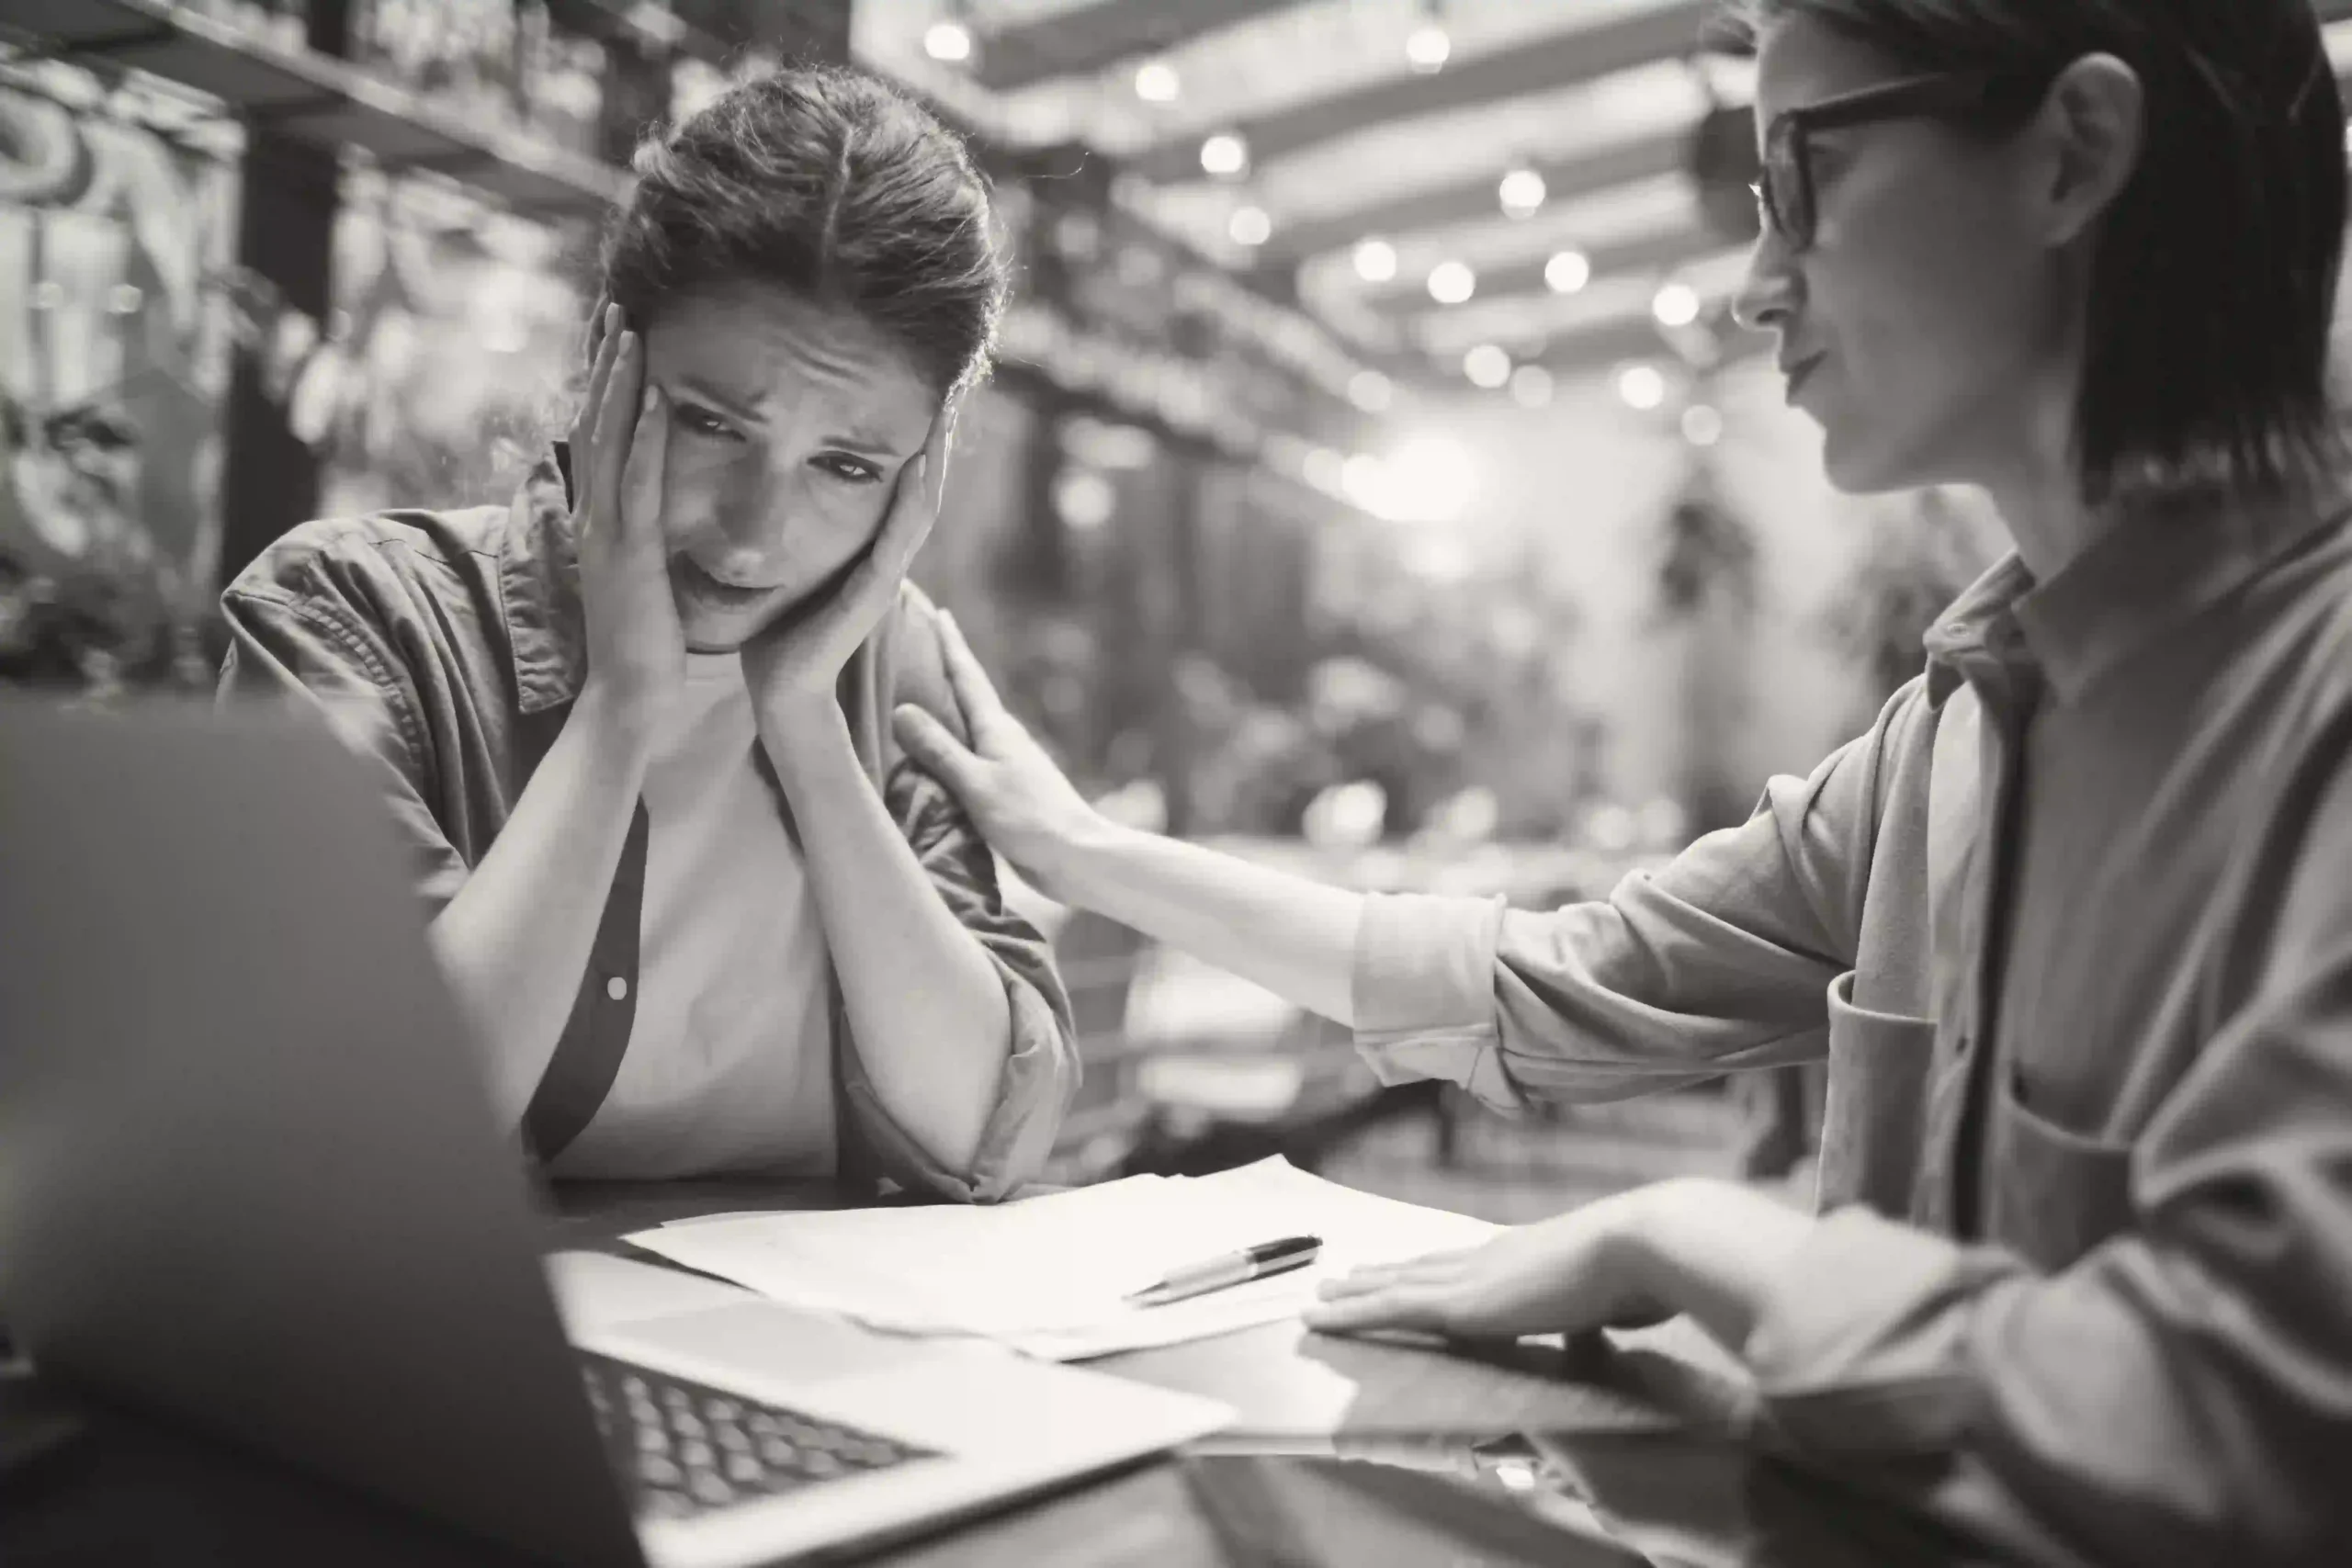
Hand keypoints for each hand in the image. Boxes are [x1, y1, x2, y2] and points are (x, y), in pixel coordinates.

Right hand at [571, 303, 680, 740]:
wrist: (628, 700)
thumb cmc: (643, 646)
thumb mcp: (639, 578)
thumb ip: (638, 539)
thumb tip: (646, 512)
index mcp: (599, 521)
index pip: (596, 436)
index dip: (602, 383)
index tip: (614, 336)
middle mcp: (595, 517)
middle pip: (593, 422)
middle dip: (604, 363)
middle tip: (615, 306)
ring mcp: (608, 532)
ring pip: (608, 441)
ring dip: (619, 383)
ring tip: (630, 329)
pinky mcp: (631, 553)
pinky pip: (638, 483)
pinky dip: (644, 437)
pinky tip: (654, 398)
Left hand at [744, 415, 947, 713]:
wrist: (783, 690)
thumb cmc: (782, 631)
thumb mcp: (792, 565)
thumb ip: (799, 533)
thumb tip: (775, 487)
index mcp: (871, 551)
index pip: (906, 486)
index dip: (920, 442)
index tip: (928, 393)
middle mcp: (887, 558)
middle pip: (926, 488)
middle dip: (940, 438)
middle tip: (954, 388)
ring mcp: (886, 575)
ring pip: (922, 506)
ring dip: (936, 459)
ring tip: (946, 413)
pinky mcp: (873, 592)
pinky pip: (898, 537)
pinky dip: (911, 500)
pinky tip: (918, 463)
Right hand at [889, 608, 1106, 904]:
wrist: (1076, 857)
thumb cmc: (1028, 819)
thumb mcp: (976, 783)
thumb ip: (940, 750)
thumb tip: (902, 710)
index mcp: (997, 729)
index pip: (967, 677)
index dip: (951, 644)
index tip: (937, 611)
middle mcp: (1004, 739)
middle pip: (970, 695)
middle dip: (947, 669)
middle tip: (924, 642)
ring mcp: (1009, 764)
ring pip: (970, 726)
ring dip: (948, 708)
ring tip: (923, 694)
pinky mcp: (1009, 790)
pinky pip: (971, 756)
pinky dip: (953, 744)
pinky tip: (943, 754)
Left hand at [1302, 1187, 1671, 1342]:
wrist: (1638, 1246)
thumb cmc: (1642, 1271)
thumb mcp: (1615, 1294)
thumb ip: (1601, 1307)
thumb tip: (1614, 1315)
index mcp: (1523, 1256)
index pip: (1463, 1264)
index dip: (1430, 1268)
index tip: (1405, 1270)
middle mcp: (1488, 1258)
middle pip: (1420, 1267)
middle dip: (1380, 1275)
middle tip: (1341, 1279)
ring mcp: (1470, 1278)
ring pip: (1394, 1285)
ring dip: (1355, 1292)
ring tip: (1321, 1295)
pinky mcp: (1458, 1303)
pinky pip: (1388, 1309)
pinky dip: (1350, 1313)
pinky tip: (1322, 1317)